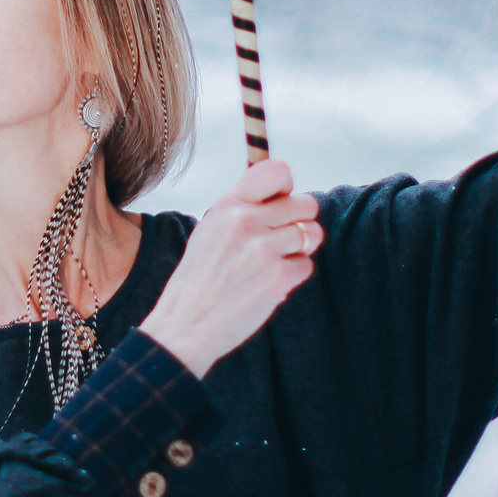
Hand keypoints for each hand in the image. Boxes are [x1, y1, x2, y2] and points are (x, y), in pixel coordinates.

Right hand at [137, 158, 321, 378]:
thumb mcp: (210, 230)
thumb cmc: (199, 279)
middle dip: (299, 222)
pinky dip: (293, 275)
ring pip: (312, 234)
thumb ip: (242, 209)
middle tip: (279, 241)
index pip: (277, 170)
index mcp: (227, 205)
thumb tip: (282, 195)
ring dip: (300, 249)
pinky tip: (268, 283)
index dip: (286, 188)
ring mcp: (263, 249)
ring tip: (274, 262)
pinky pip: (307, 265)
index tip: (277, 204)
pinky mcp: (278, 278)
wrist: (185, 325)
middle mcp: (246, 221)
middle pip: (306, 204)